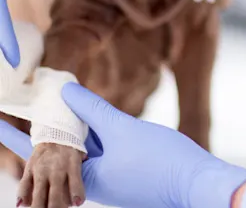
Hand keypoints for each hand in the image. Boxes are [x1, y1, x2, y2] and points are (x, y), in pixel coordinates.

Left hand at [0, 83, 245, 207]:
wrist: (197, 181)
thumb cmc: (159, 159)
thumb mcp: (123, 129)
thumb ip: (92, 110)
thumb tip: (65, 92)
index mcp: (88, 178)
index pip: (49, 154)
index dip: (27, 135)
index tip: (4, 122)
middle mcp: (98, 183)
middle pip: (70, 151)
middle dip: (58, 127)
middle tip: (46, 105)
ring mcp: (116, 180)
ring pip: (91, 150)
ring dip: (83, 129)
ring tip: (73, 108)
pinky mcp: (131, 175)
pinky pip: (108, 153)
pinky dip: (102, 135)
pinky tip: (106, 121)